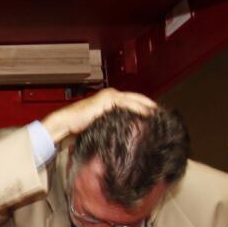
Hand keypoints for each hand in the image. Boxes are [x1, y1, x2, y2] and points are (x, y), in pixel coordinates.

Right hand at [40, 88, 156, 143]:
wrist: (66, 123)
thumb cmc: (79, 126)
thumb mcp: (100, 123)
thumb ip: (112, 123)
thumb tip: (126, 132)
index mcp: (110, 98)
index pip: (131, 100)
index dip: (144, 106)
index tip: (154, 114)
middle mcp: (111, 94)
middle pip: (137, 97)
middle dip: (150, 104)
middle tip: (162, 113)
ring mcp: (110, 95)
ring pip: (135, 99)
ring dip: (148, 106)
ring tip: (158, 114)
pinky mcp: (108, 100)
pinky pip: (128, 104)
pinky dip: (139, 108)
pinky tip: (148, 114)